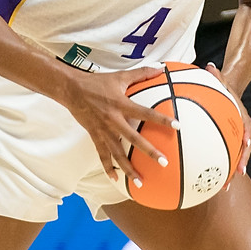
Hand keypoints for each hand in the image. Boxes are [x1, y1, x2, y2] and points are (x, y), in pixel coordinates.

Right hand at [62, 65, 176, 188]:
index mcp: (122, 105)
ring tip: (140, 181)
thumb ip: (142, 73)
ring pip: (118, 154)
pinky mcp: (95, 137)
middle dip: (150, 152)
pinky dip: (108, 168)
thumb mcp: (120, 77)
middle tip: (164, 162)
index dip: (162, 119)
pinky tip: (116, 179)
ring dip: (129, 169)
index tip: (177, 126)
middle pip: (134, 139)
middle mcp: (114, 121)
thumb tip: (161, 67)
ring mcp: (104, 131)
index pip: (146, 113)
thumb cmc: (98, 83)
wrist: (72, 90)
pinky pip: (103, 156)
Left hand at [205, 62, 250, 175]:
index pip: (248, 129)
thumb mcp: (221, 82)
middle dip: (242, 162)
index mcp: (243, 118)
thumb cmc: (223, 89)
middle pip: (245, 149)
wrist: (229, 96)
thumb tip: (209, 66)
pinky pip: (225, 158)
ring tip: (224, 187)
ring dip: (231, 173)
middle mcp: (242, 131)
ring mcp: (236, 140)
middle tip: (237, 174)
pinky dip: (220, 170)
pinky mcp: (228, 145)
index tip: (245, 145)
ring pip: (236, 158)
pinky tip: (210, 183)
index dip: (247, 138)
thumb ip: (216, 76)